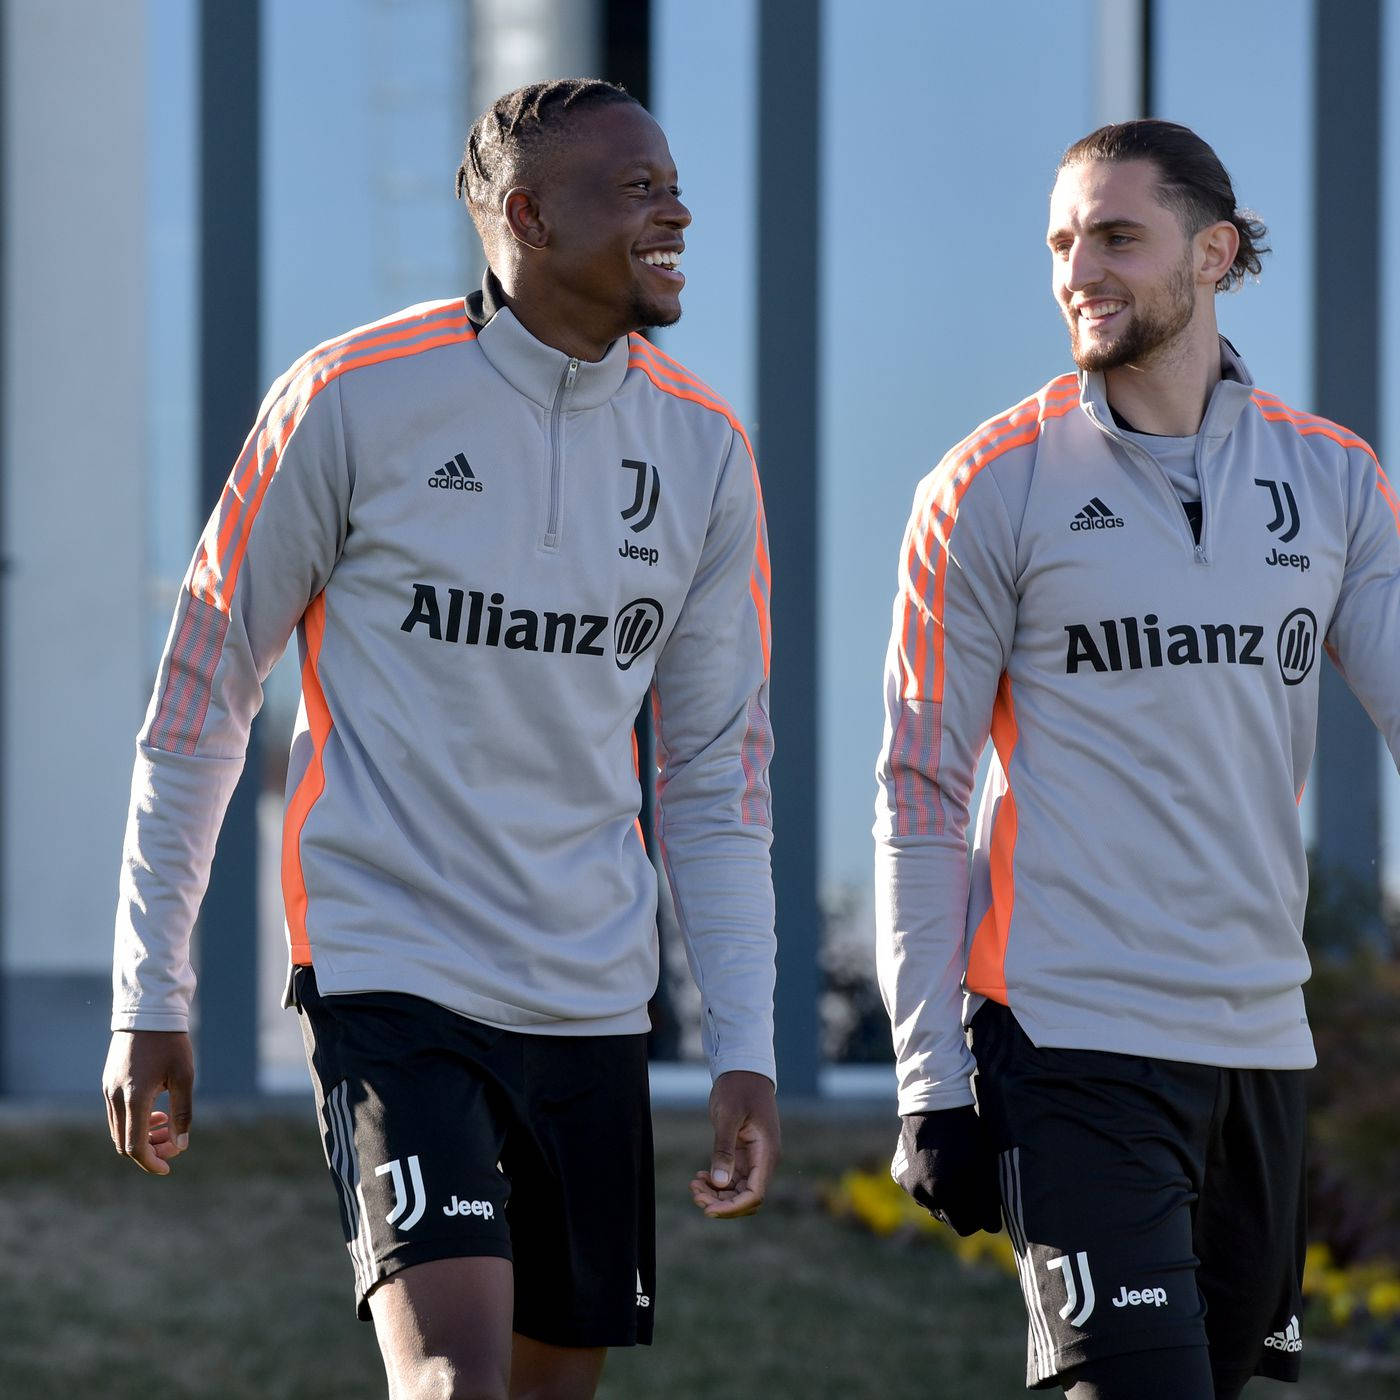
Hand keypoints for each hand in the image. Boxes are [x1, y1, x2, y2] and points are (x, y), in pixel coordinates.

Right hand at [102, 1030, 194, 1175]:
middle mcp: (115, 1097)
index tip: (168, 1168)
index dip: (150, 1162)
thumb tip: (181, 1144)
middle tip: (173, 1145)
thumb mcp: (184, 1076)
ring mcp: (107, 1090)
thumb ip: (182, 1112)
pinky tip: (156, 1112)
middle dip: (149, 1150)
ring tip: (166, 1126)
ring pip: (118, 1130)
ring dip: (141, 1136)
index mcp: (134, 1098)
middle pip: (124, 1142)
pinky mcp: (107, 1083)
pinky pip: (116, 1114)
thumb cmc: (170, 1043)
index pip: (135, 1145)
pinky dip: (134, 1122)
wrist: (148, 1012)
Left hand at [689, 1069, 779, 1217]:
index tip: (708, 1209)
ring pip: (738, 1191)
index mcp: (766, 1153)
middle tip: (695, 1193)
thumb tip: (720, 1183)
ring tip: (694, 1185)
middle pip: (746, 1198)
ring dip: (717, 1194)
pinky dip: (717, 1183)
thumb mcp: (728, 1116)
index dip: (732, 1207)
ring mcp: (754, 1159)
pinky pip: (732, 1179)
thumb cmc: (738, 1089)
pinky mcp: (743, 1154)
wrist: (743, 1071)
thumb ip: (724, 1149)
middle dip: (721, 1202)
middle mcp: (763, 1160)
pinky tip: (700, 1177)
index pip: (754, 1194)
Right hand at [891, 1105, 1001, 1235]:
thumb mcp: (983, 1166)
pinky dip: (929, 1185)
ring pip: (933, 1205)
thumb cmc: (965, 1133)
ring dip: (944, 1197)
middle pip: (948, 1219)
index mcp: (945, 1193)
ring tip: (953, 1171)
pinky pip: (920, 1191)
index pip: (965, 1227)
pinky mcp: (900, 1175)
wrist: (933, 1104)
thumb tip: (991, 1229)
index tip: (984, 1205)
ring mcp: (910, 1185)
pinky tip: (936, 1165)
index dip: (978, 1219)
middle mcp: (924, 1194)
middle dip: (961, 1208)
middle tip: (970, 1187)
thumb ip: (987, 1202)